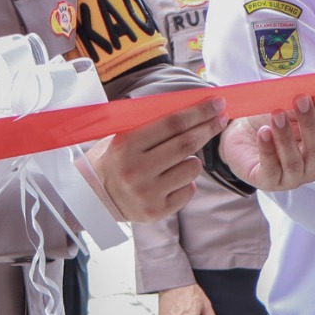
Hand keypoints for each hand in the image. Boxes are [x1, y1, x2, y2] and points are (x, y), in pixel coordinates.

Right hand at [85, 99, 224, 221]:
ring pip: (192, 168)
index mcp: (126, 145)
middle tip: (222, 117)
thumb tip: (190, 107)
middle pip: (186, 144)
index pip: (172, 123)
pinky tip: (171, 180)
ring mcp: (147, 193)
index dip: (199, 112)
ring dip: (194, 159)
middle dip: (208, 128)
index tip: (217, 103)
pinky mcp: (156, 211)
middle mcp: (137, 170)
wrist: (92, 198)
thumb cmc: (112, 160)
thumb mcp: (121, 137)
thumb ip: (149, 125)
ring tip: (180, 160)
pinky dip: (187, 182)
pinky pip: (188, 191)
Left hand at [219, 94, 314, 190]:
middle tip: (300, 100)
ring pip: (294, 161)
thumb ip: (296, 108)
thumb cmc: (268, 124)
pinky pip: (271, 169)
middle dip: (309, 122)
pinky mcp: (269, 182)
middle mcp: (311, 167)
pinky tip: (263, 132)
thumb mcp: (285, 112)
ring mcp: (291, 179)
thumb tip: (306, 95)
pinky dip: (267, 149)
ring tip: (277, 114)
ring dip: (286, 136)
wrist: (240, 138)